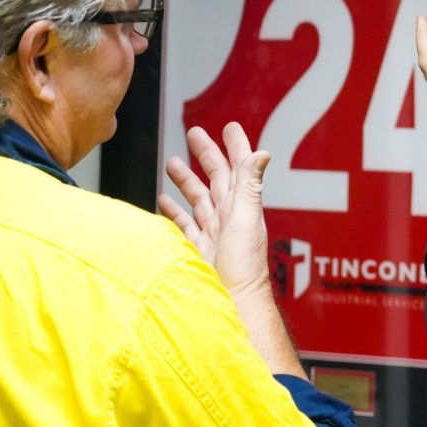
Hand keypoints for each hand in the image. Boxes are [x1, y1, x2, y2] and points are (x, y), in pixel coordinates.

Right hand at [158, 122, 272, 297]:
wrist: (232, 300)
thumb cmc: (243, 263)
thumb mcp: (245, 217)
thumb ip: (250, 184)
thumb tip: (263, 152)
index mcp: (241, 204)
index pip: (239, 168)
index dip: (235, 147)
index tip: (230, 127)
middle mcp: (228, 215)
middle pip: (216, 178)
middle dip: (206, 154)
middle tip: (194, 133)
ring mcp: (212, 232)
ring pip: (198, 198)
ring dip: (186, 180)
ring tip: (171, 162)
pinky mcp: (198, 248)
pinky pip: (184, 224)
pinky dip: (174, 212)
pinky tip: (163, 202)